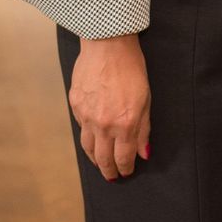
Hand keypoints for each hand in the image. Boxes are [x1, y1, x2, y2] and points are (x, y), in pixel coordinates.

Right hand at [69, 33, 151, 181]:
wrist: (107, 44)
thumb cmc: (131, 67)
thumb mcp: (146, 98)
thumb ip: (144, 128)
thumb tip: (144, 153)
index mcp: (124, 123)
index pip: (123, 157)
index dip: (126, 168)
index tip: (127, 172)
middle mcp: (103, 124)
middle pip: (103, 159)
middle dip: (109, 171)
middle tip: (113, 177)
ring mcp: (86, 115)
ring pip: (88, 147)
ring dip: (95, 159)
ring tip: (100, 163)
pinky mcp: (75, 105)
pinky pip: (81, 127)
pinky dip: (87, 135)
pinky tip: (92, 136)